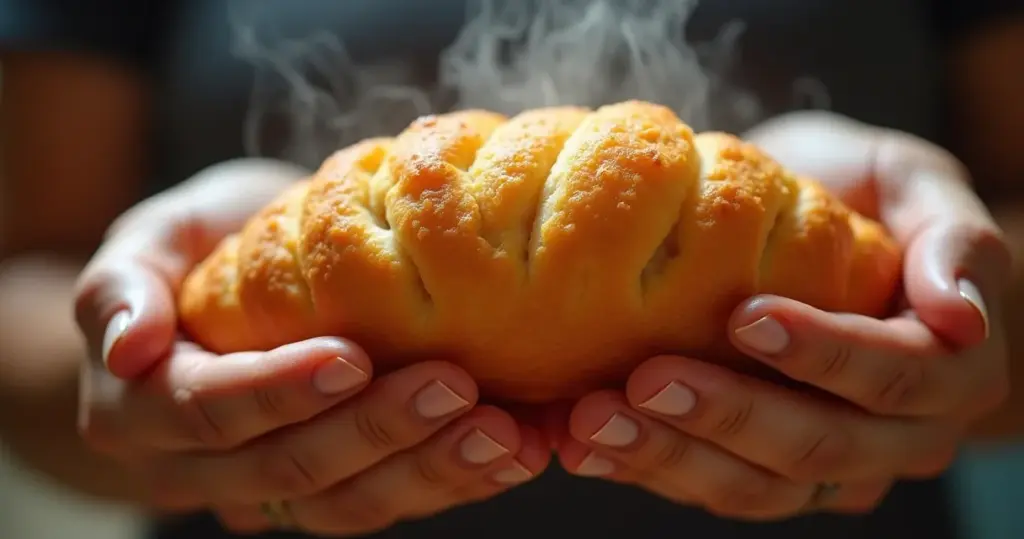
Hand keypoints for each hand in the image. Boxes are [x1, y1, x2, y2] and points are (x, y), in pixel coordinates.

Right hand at [73, 159, 546, 534]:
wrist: (226, 290)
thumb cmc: (193, 251)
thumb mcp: (151, 239)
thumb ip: (123, 283)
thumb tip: (129, 343)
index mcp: (144, 408)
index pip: (210, 412)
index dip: (279, 390)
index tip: (352, 357)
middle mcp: (204, 469)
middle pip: (291, 468)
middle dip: (377, 431)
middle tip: (455, 385)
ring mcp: (273, 489)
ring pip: (348, 504)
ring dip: (430, 471)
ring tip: (504, 436)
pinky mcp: (334, 488)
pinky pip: (389, 502)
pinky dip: (454, 479)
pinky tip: (514, 451)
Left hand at [558, 112, 1011, 519]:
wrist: (814, 226)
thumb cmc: (863, 193)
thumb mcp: (911, 182)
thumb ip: (949, 236)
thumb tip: (959, 315)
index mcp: (947, 368)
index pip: (891, 375)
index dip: (822, 352)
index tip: (743, 317)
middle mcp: (895, 436)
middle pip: (818, 447)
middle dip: (727, 415)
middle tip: (643, 379)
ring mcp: (826, 466)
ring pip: (756, 487)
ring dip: (669, 456)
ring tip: (591, 421)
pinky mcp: (762, 472)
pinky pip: (707, 488)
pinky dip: (641, 467)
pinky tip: (580, 443)